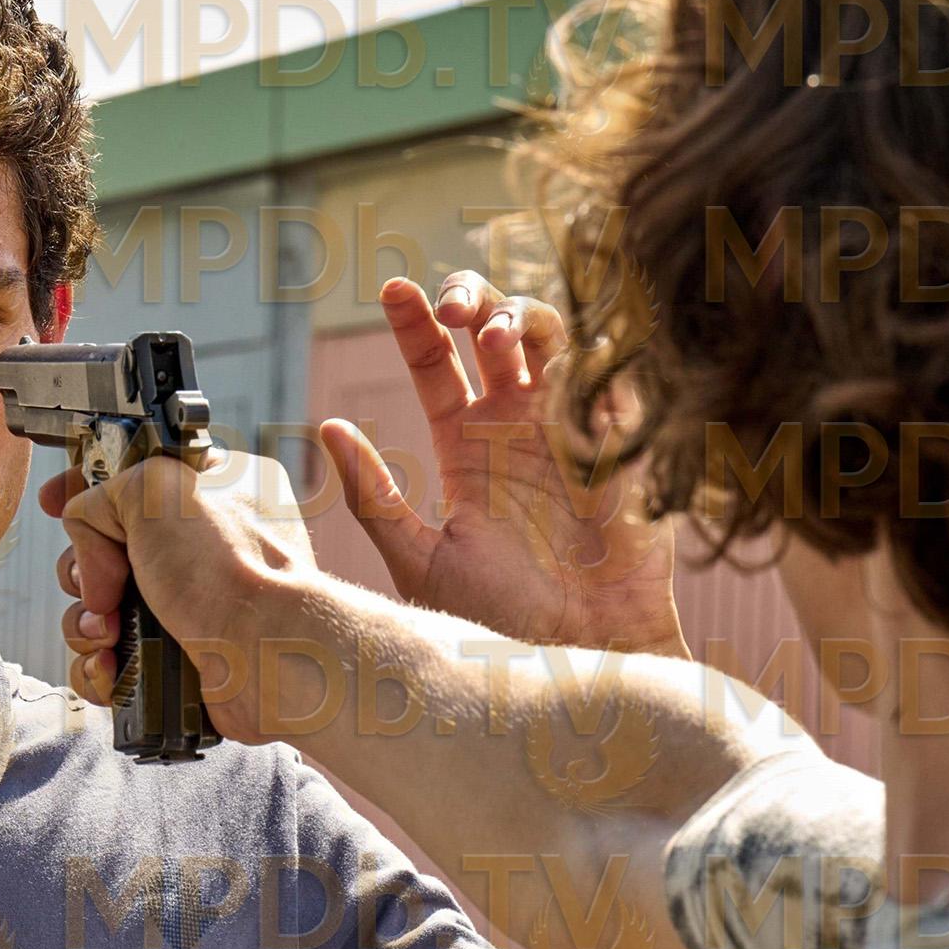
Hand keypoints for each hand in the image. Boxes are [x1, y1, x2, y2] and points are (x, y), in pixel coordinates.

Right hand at [42, 449, 320, 743]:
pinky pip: (114, 660)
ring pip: (101, 609)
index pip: (134, 474)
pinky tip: (111, 668)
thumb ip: (106, 492)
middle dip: (84, 569)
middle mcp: (202, 546)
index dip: (87, 486)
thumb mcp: (155, 487)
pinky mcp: (178, 658)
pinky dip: (101, 667)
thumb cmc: (228, 570)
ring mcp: (189, 604)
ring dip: (86, 624)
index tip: (56, 500)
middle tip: (104, 585)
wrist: (265, 658)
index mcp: (213, 489)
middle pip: (106, 547)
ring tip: (109, 634)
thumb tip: (92, 544)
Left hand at [318, 273, 685, 656]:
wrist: (578, 659)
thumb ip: (376, 496)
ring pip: (550, 338)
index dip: (414, 324)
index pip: (437, 365)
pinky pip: (608, 378)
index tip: (390, 290)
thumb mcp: (423, 561)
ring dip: (521, 318)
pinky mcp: (621, 444)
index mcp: (467, 447)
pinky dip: (583, 355)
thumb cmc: (499, 624)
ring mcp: (572, 429)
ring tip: (493, 338)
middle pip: (493, 330)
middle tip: (449, 308)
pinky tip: (555, 360)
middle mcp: (517, 427)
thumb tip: (328, 427)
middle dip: (472, 299)